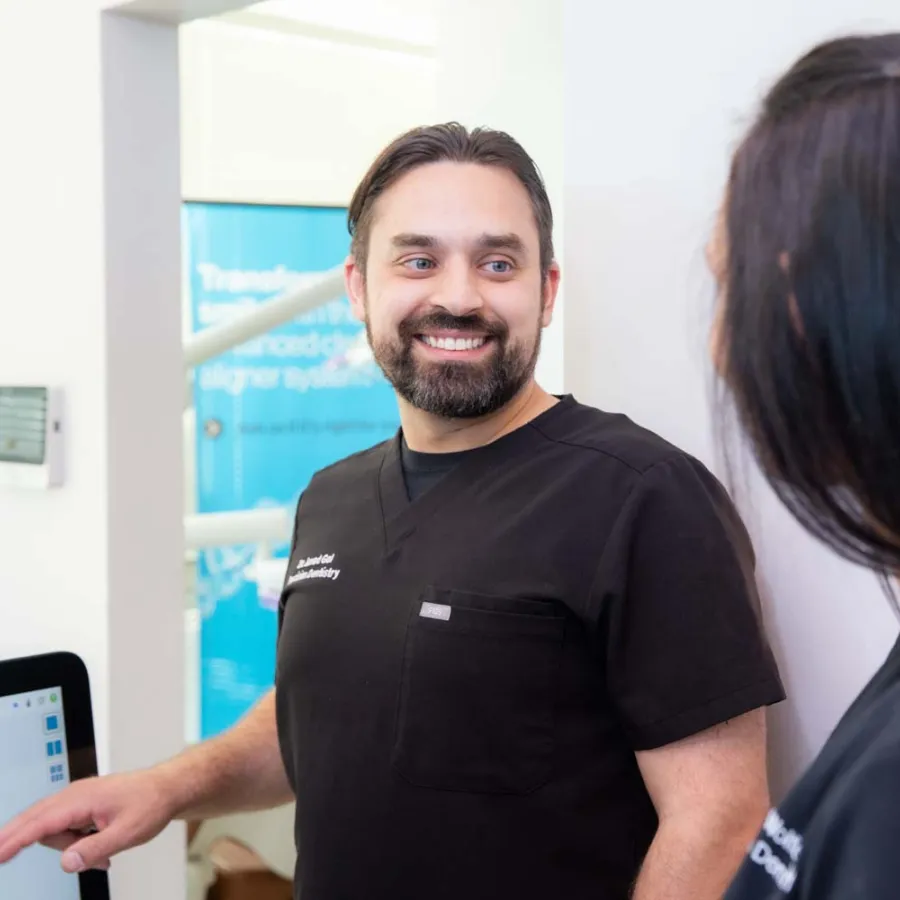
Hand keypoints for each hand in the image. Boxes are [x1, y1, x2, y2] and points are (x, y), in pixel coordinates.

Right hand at [0, 769, 178, 873]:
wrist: (167, 788)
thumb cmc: (150, 804)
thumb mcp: (127, 833)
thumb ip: (95, 849)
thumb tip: (66, 863)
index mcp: (82, 799)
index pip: (40, 823)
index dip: (15, 840)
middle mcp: (75, 795)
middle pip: (37, 823)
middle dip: (20, 840)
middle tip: (0, 857)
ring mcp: (78, 799)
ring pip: (53, 830)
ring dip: (70, 848)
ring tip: (103, 858)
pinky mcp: (83, 805)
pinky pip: (66, 828)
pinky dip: (76, 843)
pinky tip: (101, 851)